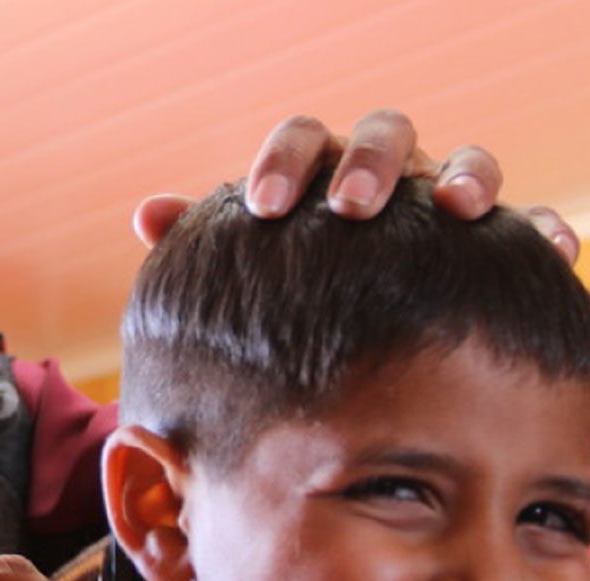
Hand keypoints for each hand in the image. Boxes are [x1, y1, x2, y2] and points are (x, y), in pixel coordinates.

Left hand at [133, 109, 579, 263]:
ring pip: (467, 160)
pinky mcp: (494, 241)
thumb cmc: (287, 288)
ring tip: (457, 208)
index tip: (262, 209)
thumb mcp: (246, 267)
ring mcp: (442, 198)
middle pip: (385, 133)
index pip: (301, 141)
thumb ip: (202, 239)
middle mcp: (385, 174)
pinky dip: (542, 229)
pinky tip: (549, 251)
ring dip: (466, 176)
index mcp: (319, 172)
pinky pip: (532, 221)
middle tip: (350, 207)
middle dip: (370, 163)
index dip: (283, 164)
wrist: (348, 329)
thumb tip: (149, 215)